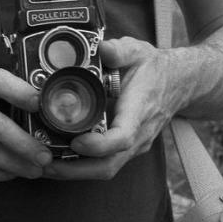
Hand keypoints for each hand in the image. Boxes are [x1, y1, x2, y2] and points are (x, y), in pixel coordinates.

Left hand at [44, 36, 184, 179]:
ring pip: (105, 169)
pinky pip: (104, 165)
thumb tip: (102, 49)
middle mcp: (138, 134)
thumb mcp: (138, 51)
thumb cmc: (154, 68)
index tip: (76, 141)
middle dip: (76, 170)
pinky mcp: (127, 149)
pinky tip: (56, 159)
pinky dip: (80, 167)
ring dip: (74, 172)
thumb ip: (120, 50)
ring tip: (42, 166)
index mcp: (139, 110)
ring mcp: (133, 146)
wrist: (180, 83)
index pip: (123, 137)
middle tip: (44, 163)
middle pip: (109, 165)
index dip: (99, 145)